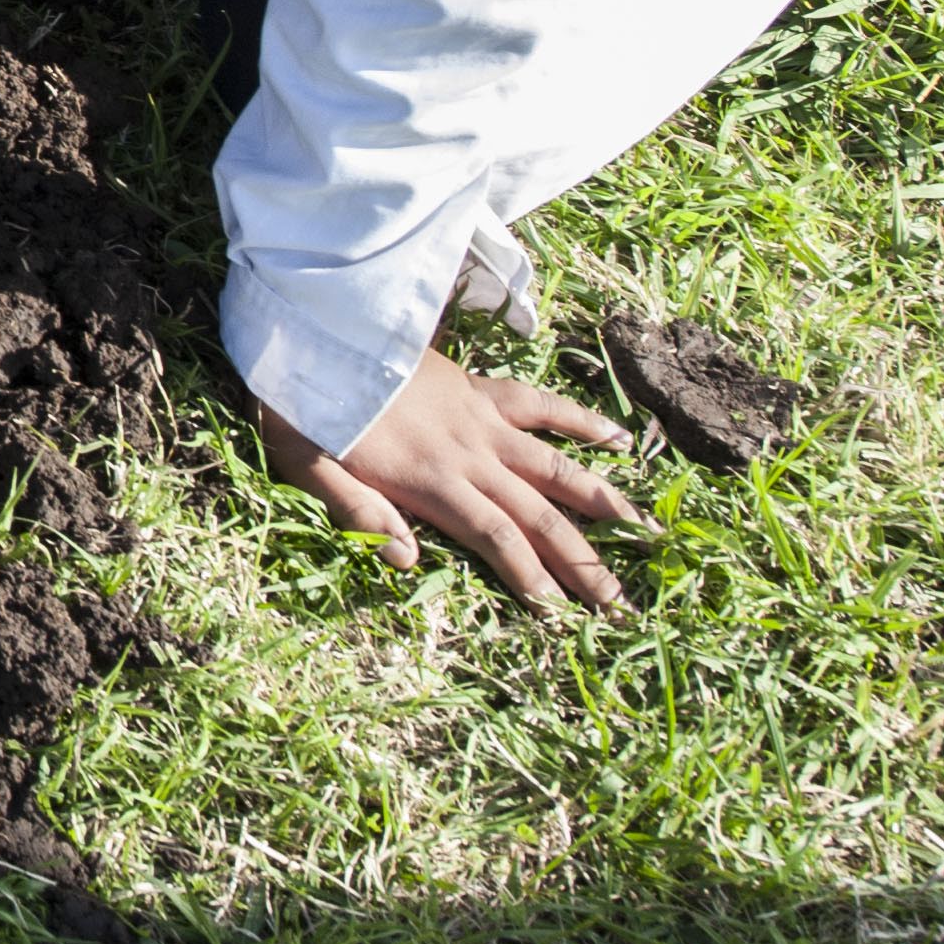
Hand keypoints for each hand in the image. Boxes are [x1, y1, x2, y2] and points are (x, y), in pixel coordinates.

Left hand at [258, 347, 648, 610]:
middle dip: (582, 562)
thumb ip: (357, 514)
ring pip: (556, 465)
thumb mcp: (307, 465)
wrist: (311, 326)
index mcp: (431, 482)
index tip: (567, 617)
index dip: (534, 579)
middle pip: (538, 515)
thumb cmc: (299, 403)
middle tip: (621, 603)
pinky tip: (618, 438)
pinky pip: (540, 404)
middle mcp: (469, 455)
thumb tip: (407, 562)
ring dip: (602, 500)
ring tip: (645, 531)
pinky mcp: (477, 389)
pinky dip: (581, 420)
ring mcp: (480, 419)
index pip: (499, 541)